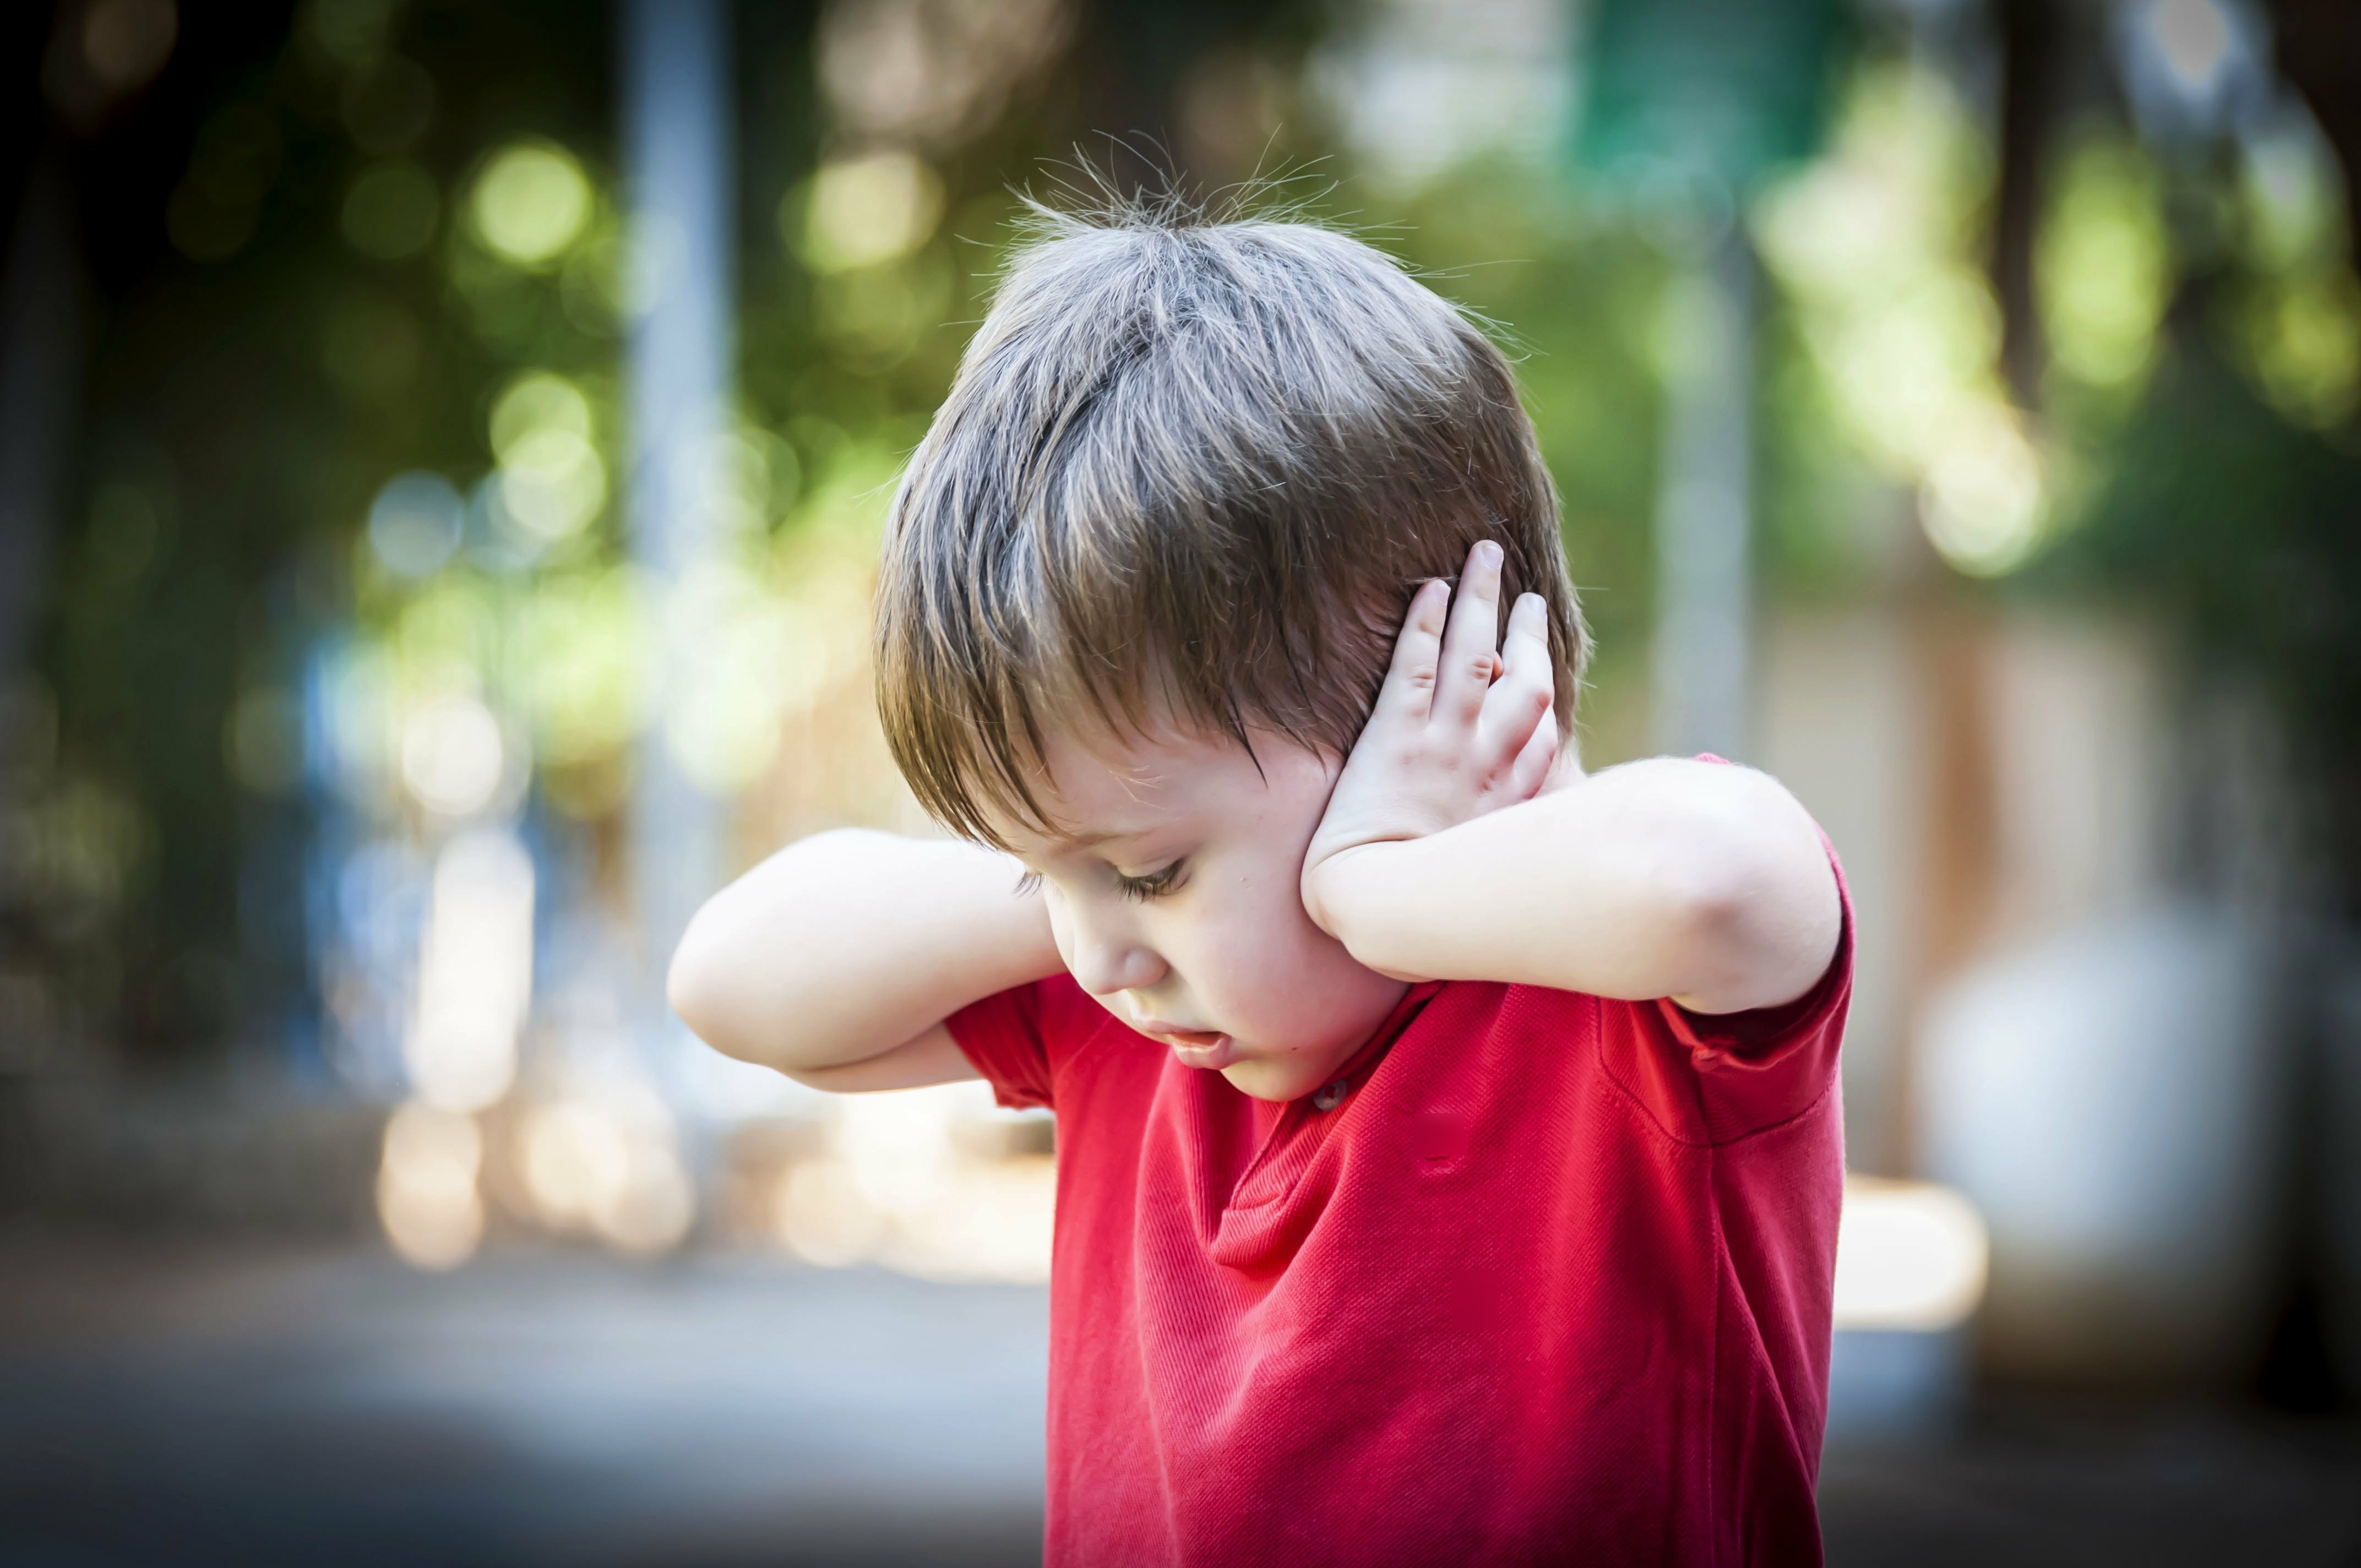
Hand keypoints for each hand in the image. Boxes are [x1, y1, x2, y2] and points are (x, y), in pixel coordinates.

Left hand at [1301, 540, 1561, 936]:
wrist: (1379, 908)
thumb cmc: (1430, 905)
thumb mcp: (1494, 879)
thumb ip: (1515, 849)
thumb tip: (1535, 848)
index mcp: (1513, 794)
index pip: (1543, 729)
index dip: (1544, 686)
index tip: (1542, 660)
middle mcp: (1488, 759)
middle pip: (1524, 677)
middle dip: (1527, 629)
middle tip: (1528, 593)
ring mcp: (1445, 743)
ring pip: (1474, 654)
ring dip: (1482, 599)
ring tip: (1485, 554)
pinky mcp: (1395, 737)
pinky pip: (1415, 667)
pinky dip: (1425, 623)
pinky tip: (1431, 588)